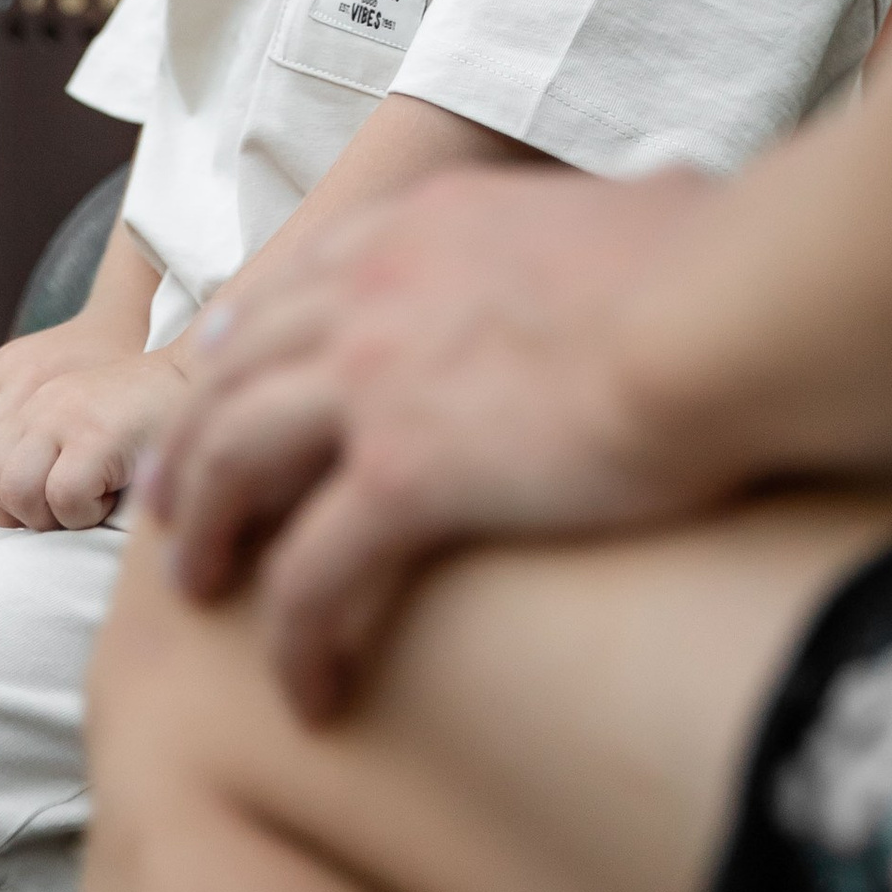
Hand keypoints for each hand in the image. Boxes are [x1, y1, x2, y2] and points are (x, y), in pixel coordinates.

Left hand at [0, 346, 184, 532]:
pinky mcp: (95, 433)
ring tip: (91, 493)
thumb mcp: (59, 419)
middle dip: (22, 511)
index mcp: (14, 387)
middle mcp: (31, 395)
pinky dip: (88, 512)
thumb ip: (17, 445)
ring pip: (14, 492)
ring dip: (53, 513)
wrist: (192, 379)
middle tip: (70, 497)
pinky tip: (115, 489)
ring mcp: (61, 412)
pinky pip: (64, 499)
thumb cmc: (127, 418)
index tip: (45, 491)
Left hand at [144, 164, 727, 720]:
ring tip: (198, 594)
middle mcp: (371, 289)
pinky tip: (308, 691)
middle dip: (192, 440)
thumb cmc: (715, 263)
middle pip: (236, 369)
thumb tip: (674, 199)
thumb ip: (620, 220)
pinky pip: (310, 573)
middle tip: (170, 504)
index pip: (294, 284)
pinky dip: (294, 637)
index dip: (243, 346)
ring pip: (233, 461)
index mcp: (425, 225)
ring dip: (205, 532)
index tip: (219, 386)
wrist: (720, 309)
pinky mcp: (400, 475)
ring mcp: (371, 379)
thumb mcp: (641, 206)